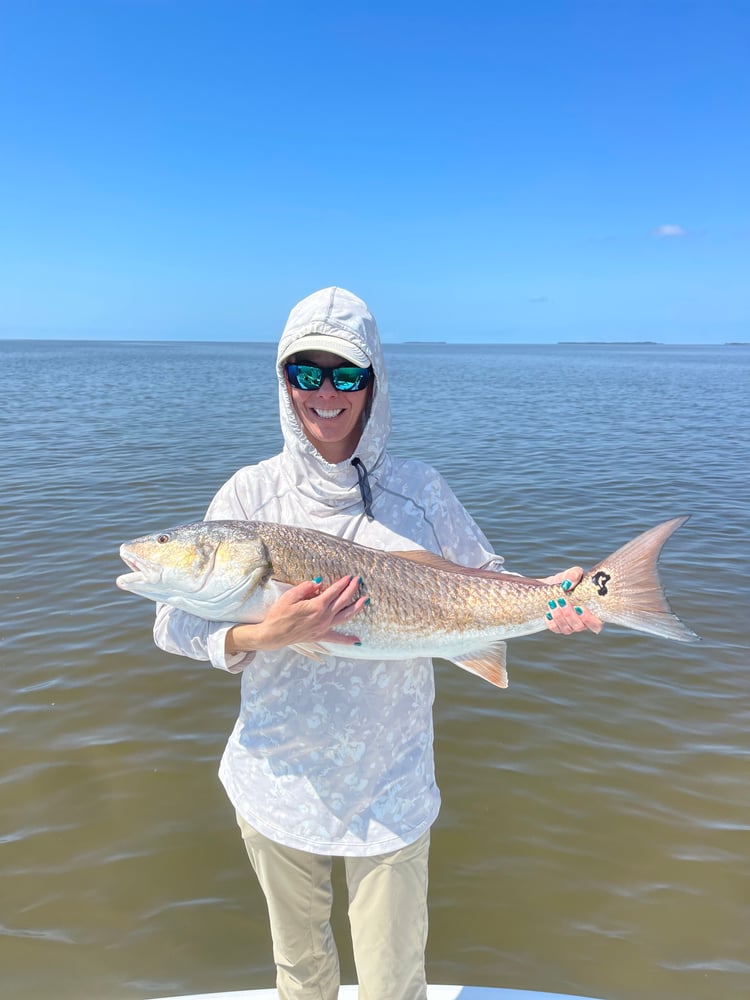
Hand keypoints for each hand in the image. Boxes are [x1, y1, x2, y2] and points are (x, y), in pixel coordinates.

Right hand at [225, 575, 367, 654]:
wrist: (273, 635)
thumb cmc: (278, 615)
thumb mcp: (289, 596)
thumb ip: (305, 588)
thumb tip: (318, 582)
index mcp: (317, 606)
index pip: (334, 591)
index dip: (342, 583)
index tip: (349, 576)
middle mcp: (324, 617)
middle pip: (343, 601)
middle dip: (352, 590)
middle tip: (359, 580)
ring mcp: (323, 628)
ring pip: (345, 617)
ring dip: (357, 608)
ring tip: (365, 601)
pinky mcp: (320, 636)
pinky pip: (337, 638)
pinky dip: (348, 640)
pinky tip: (357, 641)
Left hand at [539, 566, 602, 634]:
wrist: (547, 586)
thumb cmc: (565, 581)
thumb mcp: (571, 574)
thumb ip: (574, 574)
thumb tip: (568, 583)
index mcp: (591, 611)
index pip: (596, 624)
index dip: (590, 620)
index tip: (580, 607)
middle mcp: (581, 621)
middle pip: (579, 627)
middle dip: (570, 615)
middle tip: (562, 601)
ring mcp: (569, 626)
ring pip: (567, 629)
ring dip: (559, 617)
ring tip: (553, 603)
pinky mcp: (556, 626)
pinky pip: (555, 629)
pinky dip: (551, 621)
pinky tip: (548, 612)